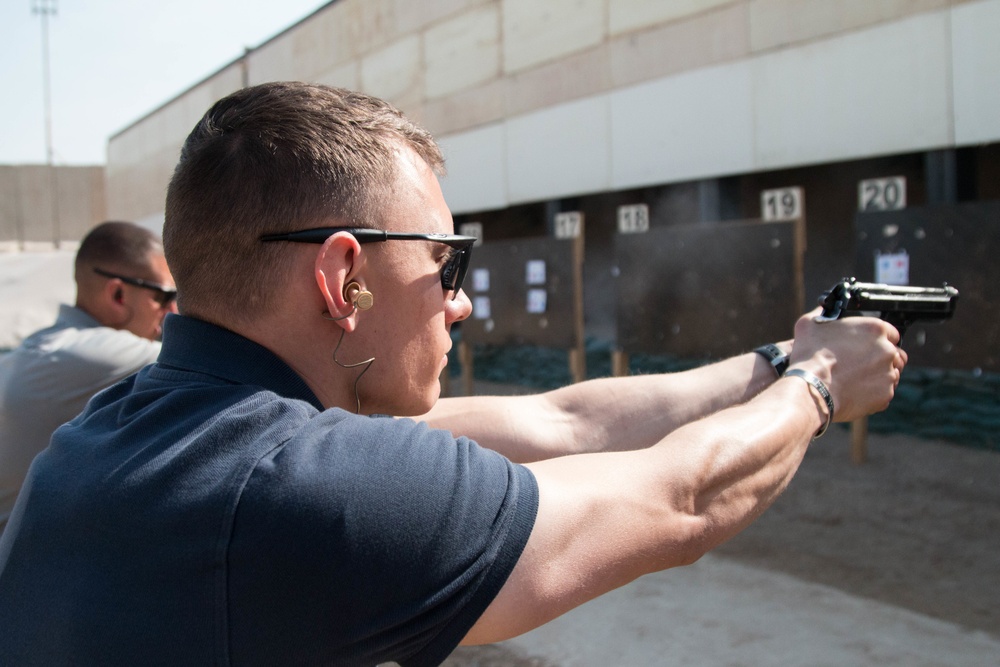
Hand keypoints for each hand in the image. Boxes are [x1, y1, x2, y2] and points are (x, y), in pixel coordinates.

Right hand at [787, 308, 906, 422]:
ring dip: (879, 375)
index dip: (877, 339)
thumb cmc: (810, 356)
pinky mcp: (885, 395)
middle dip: (881, 358)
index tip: (866, 345)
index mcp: (874, 329)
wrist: (813, 389)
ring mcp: (889, 373)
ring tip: (857, 378)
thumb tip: (822, 309)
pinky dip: (873, 393)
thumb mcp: (809, 324)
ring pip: (891, 373)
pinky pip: (884, 392)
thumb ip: (821, 313)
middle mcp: (887, 350)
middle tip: (861, 363)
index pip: (890, 332)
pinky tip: (855, 390)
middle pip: (894, 353)